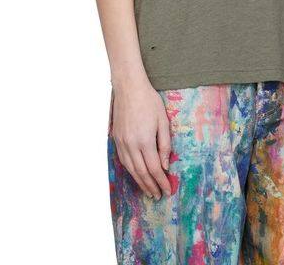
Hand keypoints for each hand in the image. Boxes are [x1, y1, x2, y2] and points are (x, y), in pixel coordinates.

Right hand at [110, 79, 172, 199]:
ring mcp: (121, 142)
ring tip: (148, 190)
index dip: (161, 181)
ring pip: (130, 169)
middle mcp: (131, 145)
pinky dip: (130, 171)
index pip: (154, 168)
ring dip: (140, 182)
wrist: (129, 88)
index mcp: (144, 140)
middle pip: (141, 172)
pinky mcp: (116, 139)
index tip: (167, 190)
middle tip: (158, 196)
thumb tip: (165, 165)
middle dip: (151, 186)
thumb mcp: (163, 121)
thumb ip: (165, 144)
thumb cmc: (149, 101)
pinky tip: (136, 175)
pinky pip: (123, 160)